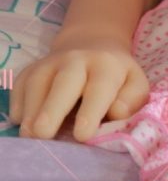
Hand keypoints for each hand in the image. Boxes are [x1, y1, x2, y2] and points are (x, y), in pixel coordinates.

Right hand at [9, 34, 149, 142]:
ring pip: (38, 82)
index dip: (91, 111)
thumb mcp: (135, 84)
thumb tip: (117, 113)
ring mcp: (51, 62)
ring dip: (31, 109)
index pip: (100, 88)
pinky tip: (21, 121)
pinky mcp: (32, 68)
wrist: (93, 45)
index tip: (83, 135)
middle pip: (64, 82)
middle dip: (53, 108)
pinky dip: (18, 102)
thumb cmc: (116, 77)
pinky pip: (21, 83)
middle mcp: (77, 59)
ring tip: (29, 135)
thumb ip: (132, 100)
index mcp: (107, 66)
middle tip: (43, 134)